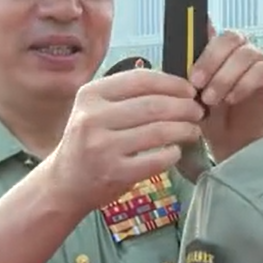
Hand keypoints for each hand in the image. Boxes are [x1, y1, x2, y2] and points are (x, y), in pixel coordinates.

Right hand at [48, 69, 204, 214]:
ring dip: (184, 129)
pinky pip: (156, 159)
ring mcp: (103, 147)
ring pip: (158, 131)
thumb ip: (127, 96)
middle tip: (198, 111)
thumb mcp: (96, 109)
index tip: (189, 90)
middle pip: (154, 105)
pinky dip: (173, 153)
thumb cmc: (88, 142)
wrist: (64, 183)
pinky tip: (176, 151)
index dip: (171, 83)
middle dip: (184, 107)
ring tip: (193, 130)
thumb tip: (175, 87)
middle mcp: (93, 118)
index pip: (140, 79)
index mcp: (91, 94)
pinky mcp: (114, 172)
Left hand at [189, 25, 262, 161]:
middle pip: (230, 38)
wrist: (228, 137)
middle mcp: (239, 47)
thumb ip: (188, 68)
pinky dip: (243, 85)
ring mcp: (257, 60)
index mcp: (218, 45)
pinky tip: (231, 99)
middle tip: (197, 85)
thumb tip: (180, 44)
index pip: (213, 29)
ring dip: (225, 77)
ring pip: (245, 55)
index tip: (191, 73)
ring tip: (211, 99)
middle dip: (211, 61)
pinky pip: (261, 72)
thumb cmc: (208, 110)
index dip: (201, 45)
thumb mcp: (192, 90)